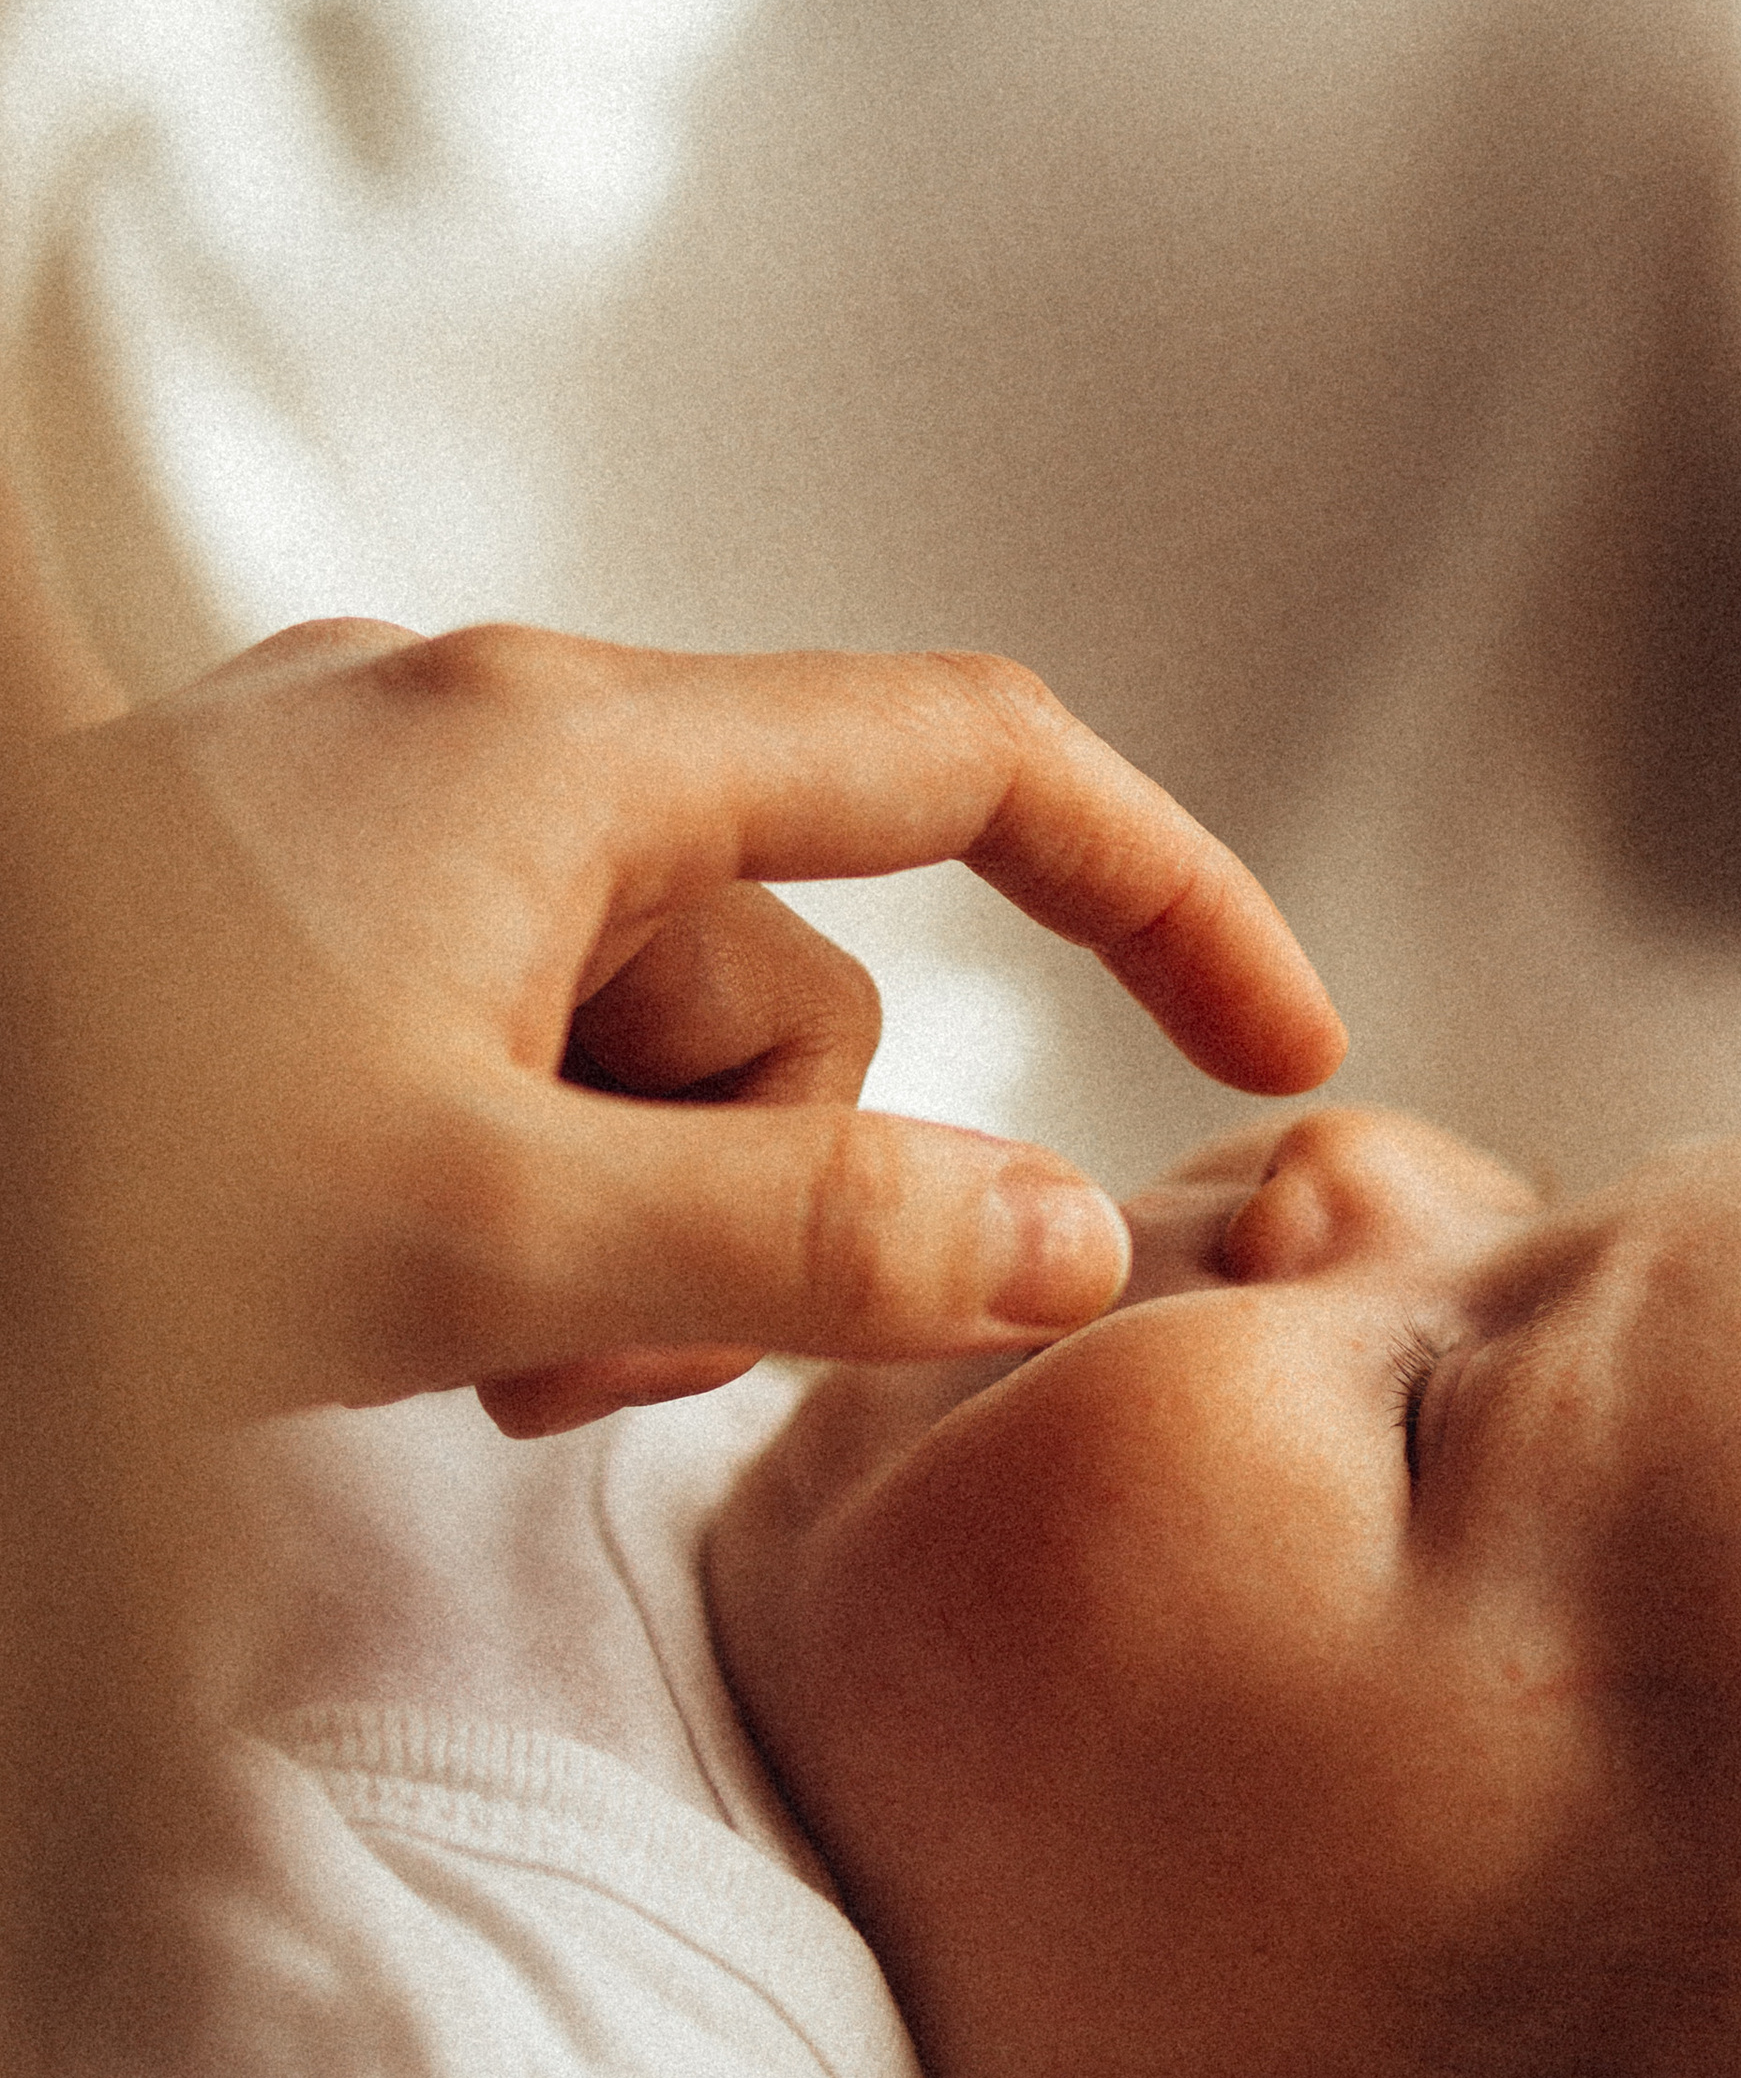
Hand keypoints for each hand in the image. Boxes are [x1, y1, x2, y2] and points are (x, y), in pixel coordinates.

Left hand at [23, 623, 1343, 1421]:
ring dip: (617, 1219)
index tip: (1283, 1052)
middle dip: (750, 1183)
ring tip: (441, 1318)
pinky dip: (513, 1180)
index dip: (1166, 890)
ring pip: (660, 1040)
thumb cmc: (79, 1158)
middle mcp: (484, 740)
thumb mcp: (467, 1235)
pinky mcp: (302, 912)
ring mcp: (381, 819)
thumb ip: (792, 1250)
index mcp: (557, 752)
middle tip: (563, 1336)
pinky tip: (373, 1270)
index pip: (970, 760)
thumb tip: (1066, 1239)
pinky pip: (521, 1041)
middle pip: (796, 972)